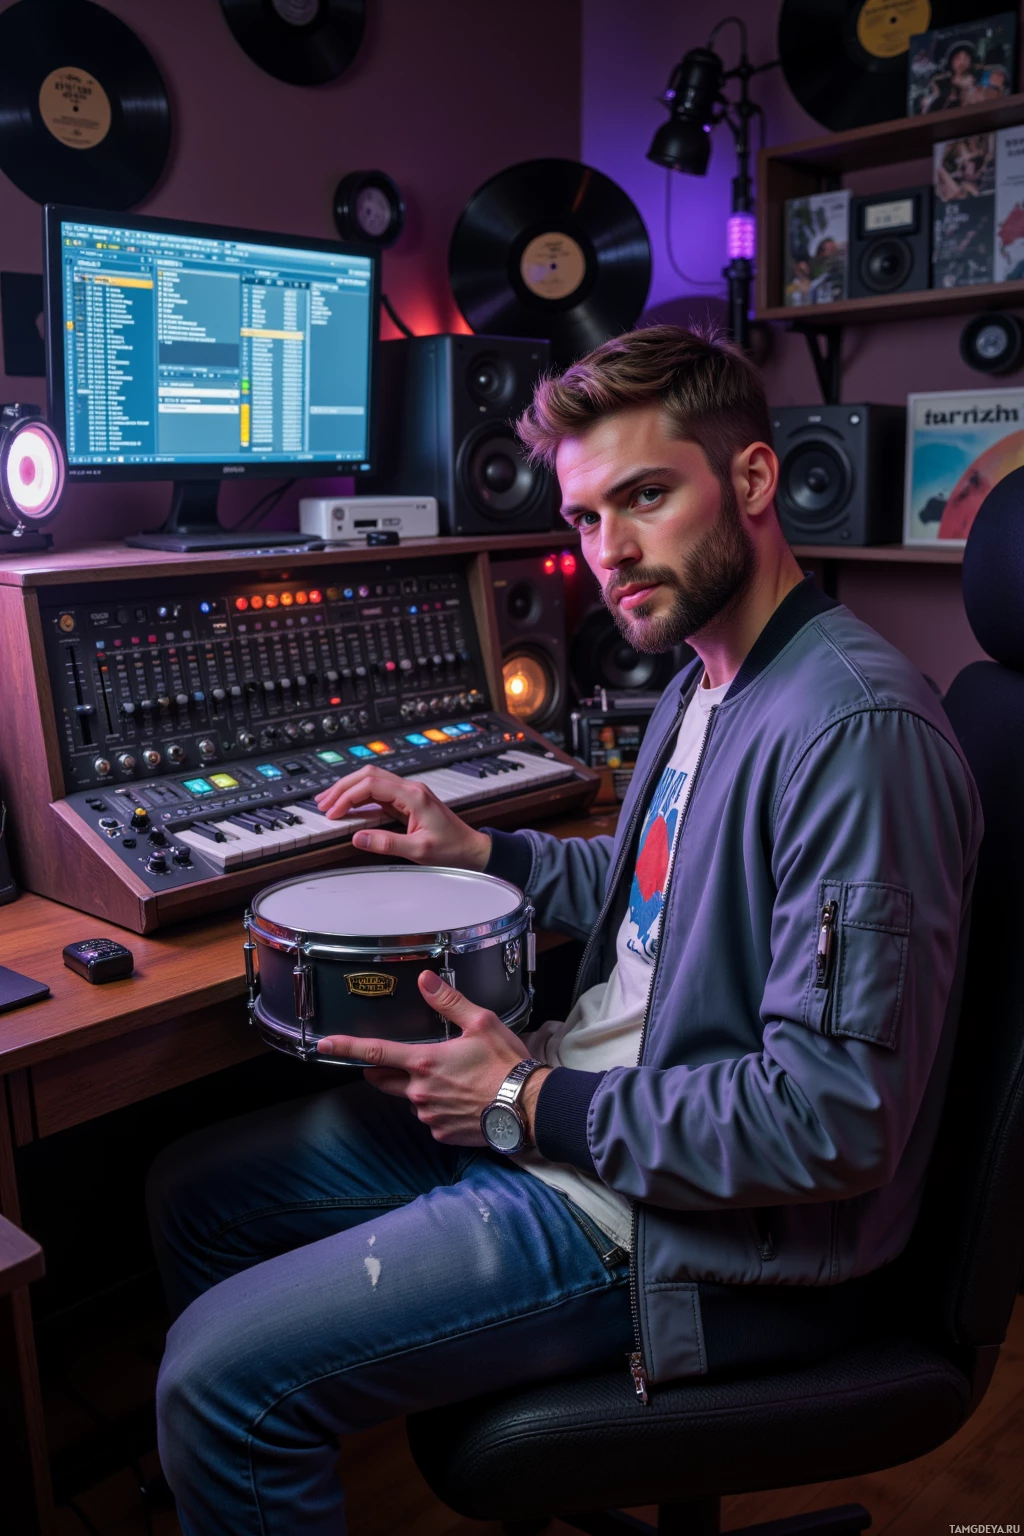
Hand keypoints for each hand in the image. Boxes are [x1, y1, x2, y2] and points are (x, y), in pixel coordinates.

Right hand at [315, 766, 490, 868]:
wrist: (470, 848)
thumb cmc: (451, 848)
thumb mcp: (418, 850)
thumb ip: (386, 843)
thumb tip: (358, 838)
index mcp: (413, 795)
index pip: (371, 785)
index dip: (348, 796)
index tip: (333, 812)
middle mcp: (411, 789)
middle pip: (369, 775)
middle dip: (342, 786)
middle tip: (323, 803)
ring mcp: (409, 793)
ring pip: (373, 780)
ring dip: (349, 788)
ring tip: (329, 802)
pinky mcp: (408, 800)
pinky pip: (379, 792)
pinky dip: (360, 797)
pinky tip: (349, 806)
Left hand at [316, 970, 549, 1144]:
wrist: (529, 1108)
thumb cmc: (506, 1065)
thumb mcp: (481, 1023)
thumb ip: (448, 1001)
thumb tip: (424, 980)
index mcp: (424, 1062)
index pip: (375, 1053)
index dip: (345, 1048)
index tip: (322, 1045)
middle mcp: (419, 1092)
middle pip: (384, 1079)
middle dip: (382, 1069)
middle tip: (401, 1059)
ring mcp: (429, 1117)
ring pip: (411, 1099)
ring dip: (419, 1088)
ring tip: (454, 1079)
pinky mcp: (442, 1134)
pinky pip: (430, 1118)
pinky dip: (439, 1107)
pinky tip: (462, 1099)